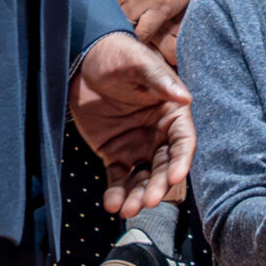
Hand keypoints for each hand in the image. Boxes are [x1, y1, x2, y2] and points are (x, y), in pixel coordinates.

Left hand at [68, 32, 194, 218]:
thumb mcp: (138, 62)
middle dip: (159, 185)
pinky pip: (119, 177)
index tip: (176, 177)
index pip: (183, 141)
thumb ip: (159, 80)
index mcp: (171, 112)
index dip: (182, 160)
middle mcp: (158, 133)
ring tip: (128, 209)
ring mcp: (137, 146)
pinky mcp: (115, 153)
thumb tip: (184, 97)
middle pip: (164, 166)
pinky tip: (112, 204)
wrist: (81, 60)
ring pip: (143, 177)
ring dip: (138, 195)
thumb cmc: (116, 55)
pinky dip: (116, 193)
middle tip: (149, 201)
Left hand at [97, 0, 225, 61]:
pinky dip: (139, 38)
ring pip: (122, 24)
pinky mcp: (160, 8)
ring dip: (122, 29)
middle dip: (107, 18)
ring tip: (123, 33)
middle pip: (106, 11)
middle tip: (110, 22)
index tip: (98, 8)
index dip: (94, 3)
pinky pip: (142, 33)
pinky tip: (138, 38)